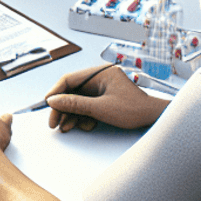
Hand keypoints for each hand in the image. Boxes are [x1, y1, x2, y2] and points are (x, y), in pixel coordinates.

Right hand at [44, 64, 163, 132]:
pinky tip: (83, 126)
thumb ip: (76, 104)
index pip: (70, 79)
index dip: (56, 92)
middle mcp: (99, 78)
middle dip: (63, 108)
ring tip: (66, 127)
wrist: (154, 119)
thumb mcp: (101, 108)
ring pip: (79, 100)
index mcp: (99, 72)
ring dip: (72, 115)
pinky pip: (87, 106)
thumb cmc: (134, 110)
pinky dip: (82, 116)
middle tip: (54, 122)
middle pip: (72, 91)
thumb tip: (54, 101)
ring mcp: (102, 88)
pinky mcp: (104, 98)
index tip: (47, 104)